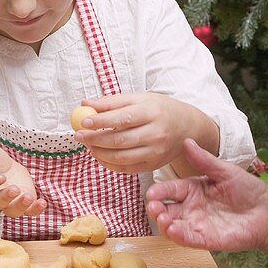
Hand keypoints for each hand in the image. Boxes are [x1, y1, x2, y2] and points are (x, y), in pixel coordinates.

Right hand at [0, 144, 46, 217]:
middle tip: (14, 189)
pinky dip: (36, 209)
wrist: (5, 168)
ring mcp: (10, 202)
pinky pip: (29, 211)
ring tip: (28, 197)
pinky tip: (42, 203)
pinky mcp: (24, 203)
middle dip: (6, 196)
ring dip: (21, 206)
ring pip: (13, 210)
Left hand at [74, 92, 202, 172]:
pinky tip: (100, 156)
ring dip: (100, 153)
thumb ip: (112, 101)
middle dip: (95, 139)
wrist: (187, 127)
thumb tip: (85, 104)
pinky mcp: (154, 165)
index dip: (101, 121)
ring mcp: (156, 152)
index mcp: (152, 112)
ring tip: (88, 146)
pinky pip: (127, 168)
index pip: (123, 118)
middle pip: (120, 140)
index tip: (83, 122)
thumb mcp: (140, 98)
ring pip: (122, 157)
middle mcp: (156, 133)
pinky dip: (110, 164)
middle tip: (79, 136)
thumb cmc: (159, 109)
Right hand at [144, 138, 267, 251]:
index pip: (170, 189)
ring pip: (173, 226)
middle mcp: (191, 208)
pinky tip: (172, 230)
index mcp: (193, 189)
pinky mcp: (206, 239)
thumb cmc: (248, 190)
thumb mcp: (225, 171)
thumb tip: (187, 141)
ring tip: (162, 218)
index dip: (159, 191)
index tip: (151, 192)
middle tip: (153, 207)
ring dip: (164, 224)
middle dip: (156, 209)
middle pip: (166, 210)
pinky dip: (178, 236)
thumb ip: (204, 160)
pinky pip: (188, 239)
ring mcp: (197, 225)